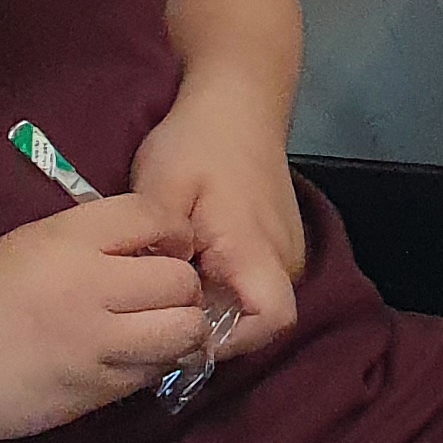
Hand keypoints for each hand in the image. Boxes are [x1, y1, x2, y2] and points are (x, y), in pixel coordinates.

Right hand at [0, 199, 214, 442]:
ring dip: (180, 330)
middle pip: (181, 280)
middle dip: (181, 286)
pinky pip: (153, 373)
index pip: (154, 217)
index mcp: (63, 241)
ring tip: (155, 329)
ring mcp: (93, 346)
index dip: (172, 230)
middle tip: (160, 295)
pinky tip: (127, 359)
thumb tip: (155, 246)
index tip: (165, 245)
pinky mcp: (92, 393)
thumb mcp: (22, 246)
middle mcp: (86, 289)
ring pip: (184, 333)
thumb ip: (88, 242)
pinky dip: (153, 364)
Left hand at [133, 86, 307, 356]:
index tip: (182, 329)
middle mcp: (284, 257)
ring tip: (171, 279)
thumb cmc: (196, 144)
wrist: (238, 101)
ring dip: (215, 302)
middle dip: (211, 323)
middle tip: (160, 305)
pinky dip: (224, 285)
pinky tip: (190, 262)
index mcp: (256, 248)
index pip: (271, 322)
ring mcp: (288, 250)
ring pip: (255, 302)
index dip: (231, 341)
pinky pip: (255, 282)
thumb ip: (158, 249)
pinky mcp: (281, 242)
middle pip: (259, 320)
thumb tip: (154, 296)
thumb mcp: (159, 190)